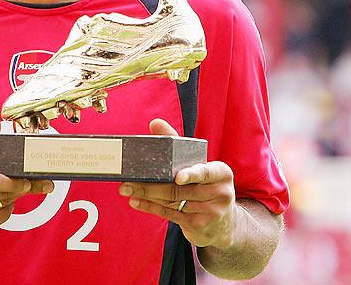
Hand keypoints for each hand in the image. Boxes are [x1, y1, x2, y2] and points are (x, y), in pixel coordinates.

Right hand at [0, 114, 52, 248]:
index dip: (11, 181)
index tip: (26, 179)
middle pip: (1, 192)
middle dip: (20, 187)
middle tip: (35, 182)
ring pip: (2, 204)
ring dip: (12, 196)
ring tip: (14, 188)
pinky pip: (0, 219)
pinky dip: (6, 209)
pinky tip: (2, 201)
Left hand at [118, 118, 236, 248]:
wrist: (223, 222)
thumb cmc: (204, 183)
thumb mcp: (198, 163)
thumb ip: (177, 142)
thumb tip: (155, 123)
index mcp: (221, 173)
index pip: (205, 172)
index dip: (192, 174)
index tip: (178, 177)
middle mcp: (220, 193)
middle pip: (179, 189)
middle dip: (151, 185)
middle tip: (129, 181)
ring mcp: (211, 213)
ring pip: (172, 202)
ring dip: (146, 195)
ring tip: (127, 189)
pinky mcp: (199, 227)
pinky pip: (170, 215)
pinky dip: (151, 207)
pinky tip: (136, 202)